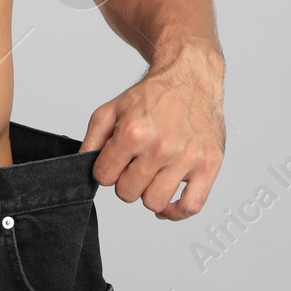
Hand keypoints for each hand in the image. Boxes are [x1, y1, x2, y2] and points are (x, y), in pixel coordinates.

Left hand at [78, 44, 224, 218]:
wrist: (190, 78)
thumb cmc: (153, 95)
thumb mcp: (112, 109)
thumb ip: (92, 139)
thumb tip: (81, 165)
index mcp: (133, 132)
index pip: (104, 177)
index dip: (106, 170)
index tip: (115, 161)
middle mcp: (160, 147)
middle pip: (128, 193)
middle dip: (126, 181)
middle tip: (135, 164)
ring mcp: (186, 158)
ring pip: (154, 203)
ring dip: (149, 193)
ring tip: (153, 175)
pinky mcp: (209, 165)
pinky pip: (191, 207)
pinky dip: (176, 212)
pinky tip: (168, 202)